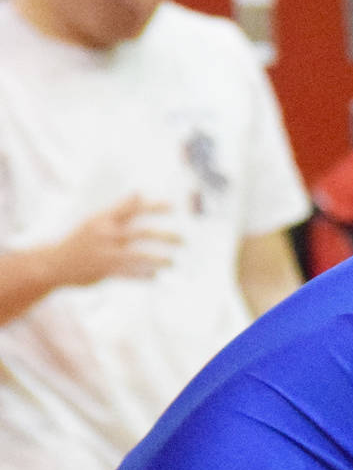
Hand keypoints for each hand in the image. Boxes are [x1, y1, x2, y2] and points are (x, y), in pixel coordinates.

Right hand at [48, 196, 178, 286]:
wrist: (52, 263)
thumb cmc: (78, 240)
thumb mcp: (93, 221)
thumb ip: (117, 210)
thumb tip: (139, 194)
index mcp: (102, 219)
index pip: (132, 208)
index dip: (153, 206)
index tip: (173, 206)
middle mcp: (105, 235)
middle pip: (141, 232)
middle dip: (165, 236)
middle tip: (183, 239)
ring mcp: (105, 254)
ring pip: (140, 255)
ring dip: (160, 258)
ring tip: (173, 261)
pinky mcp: (104, 272)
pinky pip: (131, 274)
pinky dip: (145, 275)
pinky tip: (156, 275)